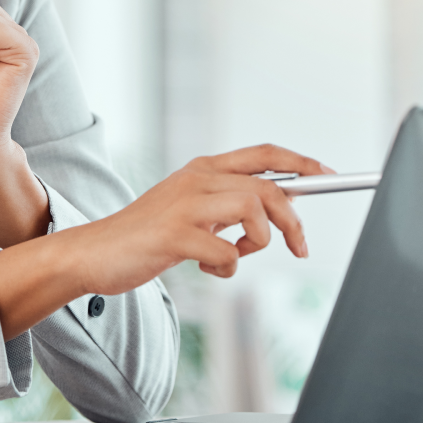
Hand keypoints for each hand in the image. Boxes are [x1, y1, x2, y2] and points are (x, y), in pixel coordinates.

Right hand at [0, 144, 330, 338]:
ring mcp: (184, 205)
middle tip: (300, 248)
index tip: (328, 176)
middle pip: (267, 186)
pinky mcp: (174, 235)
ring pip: (253, 209)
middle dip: (294, 220)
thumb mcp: (190, 210)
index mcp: (201, 169)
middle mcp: (195, 179)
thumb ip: (227, 203)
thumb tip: (279, 205)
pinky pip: (225, 250)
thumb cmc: (146, 235)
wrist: (94, 253)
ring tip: (237, 256)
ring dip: (259, 241)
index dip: (301, 163)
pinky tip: (208, 268)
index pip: (263, 155)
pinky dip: (227, 266)